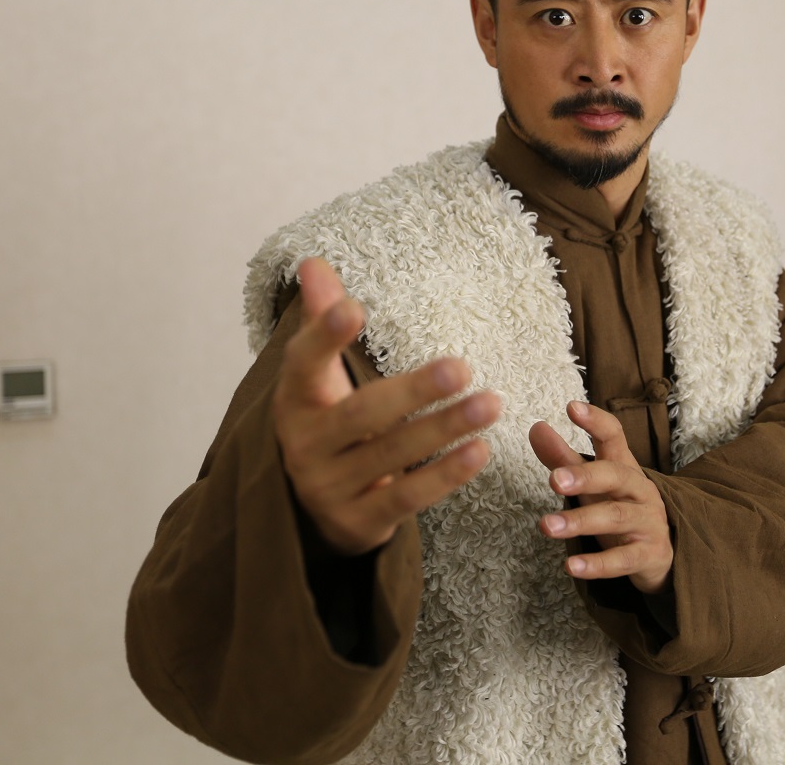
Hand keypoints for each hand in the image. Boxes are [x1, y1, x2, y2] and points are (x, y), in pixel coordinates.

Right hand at [274, 257, 501, 555]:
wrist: (316, 512)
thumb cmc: (329, 425)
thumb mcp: (320, 378)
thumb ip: (322, 319)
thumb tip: (313, 262)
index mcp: (294, 400)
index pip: (303, 364)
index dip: (324, 337)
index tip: (354, 307)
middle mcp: (304, 446)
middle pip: (361, 415)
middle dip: (413, 391)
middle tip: (462, 366)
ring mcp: (328, 488)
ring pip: (390, 456)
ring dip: (444, 429)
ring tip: (490, 404)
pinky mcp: (357, 522)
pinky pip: (406, 498)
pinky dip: (445, 475)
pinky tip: (480, 451)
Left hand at [528, 401, 673, 594]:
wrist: (660, 552)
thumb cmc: (619, 506)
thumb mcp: (593, 483)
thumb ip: (563, 458)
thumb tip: (536, 428)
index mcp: (624, 466)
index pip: (614, 436)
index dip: (596, 421)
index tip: (571, 407)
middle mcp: (639, 489)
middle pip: (616, 476)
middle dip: (585, 476)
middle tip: (554, 479)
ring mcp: (647, 522)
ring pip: (616, 517)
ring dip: (580, 522)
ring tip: (547, 526)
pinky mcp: (648, 555)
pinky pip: (623, 560)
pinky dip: (598, 564)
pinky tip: (572, 567)